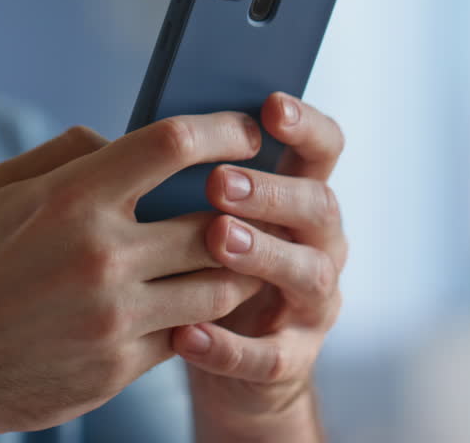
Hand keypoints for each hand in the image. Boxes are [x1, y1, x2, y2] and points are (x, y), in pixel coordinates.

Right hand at [0, 115, 266, 439]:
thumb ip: (67, 153)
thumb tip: (124, 138)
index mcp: (72, 197)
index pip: (172, 144)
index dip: (221, 129)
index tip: (245, 129)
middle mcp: (101, 255)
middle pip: (213, 218)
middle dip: (245, 206)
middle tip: (259, 198)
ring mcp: (115, 316)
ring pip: (219, 283)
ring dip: (238, 265)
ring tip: (239, 251)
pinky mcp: (120, 366)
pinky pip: (189, 332)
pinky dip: (200, 315)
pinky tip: (197, 300)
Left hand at [173, 94, 346, 438]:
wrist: (225, 362)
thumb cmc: (201, 264)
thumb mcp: (202, 213)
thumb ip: (191, 175)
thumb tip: (145, 129)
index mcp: (300, 197)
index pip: (324, 149)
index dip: (305, 125)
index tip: (270, 106)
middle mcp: (320, 245)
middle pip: (319, 206)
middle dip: (272, 191)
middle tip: (220, 182)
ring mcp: (312, 304)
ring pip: (308, 275)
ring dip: (263, 255)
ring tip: (216, 241)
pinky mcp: (292, 359)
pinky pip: (269, 356)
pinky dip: (229, 346)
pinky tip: (186, 332)